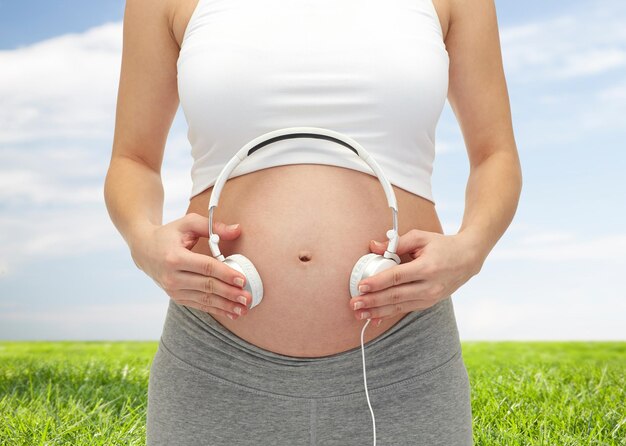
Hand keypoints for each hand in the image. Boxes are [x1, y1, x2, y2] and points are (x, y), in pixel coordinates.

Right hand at [129, 212, 251, 320]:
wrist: (144, 249)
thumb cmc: (169, 234)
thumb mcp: (188, 223)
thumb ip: (213, 227)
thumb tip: (237, 230)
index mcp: (174, 257)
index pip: (205, 267)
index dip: (225, 274)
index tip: (242, 280)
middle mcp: (171, 276)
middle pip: (206, 286)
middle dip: (229, 293)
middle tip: (247, 297)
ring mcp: (172, 290)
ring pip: (204, 299)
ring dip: (225, 305)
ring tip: (243, 309)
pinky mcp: (176, 297)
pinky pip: (199, 305)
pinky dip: (216, 309)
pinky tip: (231, 313)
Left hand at [348, 229, 481, 325]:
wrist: (468, 259)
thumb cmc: (443, 246)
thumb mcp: (421, 237)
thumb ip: (396, 242)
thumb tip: (374, 246)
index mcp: (427, 267)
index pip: (398, 276)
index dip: (378, 282)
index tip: (362, 286)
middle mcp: (430, 286)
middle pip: (396, 295)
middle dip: (373, 301)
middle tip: (354, 303)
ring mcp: (430, 297)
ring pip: (399, 306)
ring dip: (377, 311)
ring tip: (359, 313)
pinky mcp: (428, 303)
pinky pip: (405, 310)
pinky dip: (388, 314)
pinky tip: (374, 318)